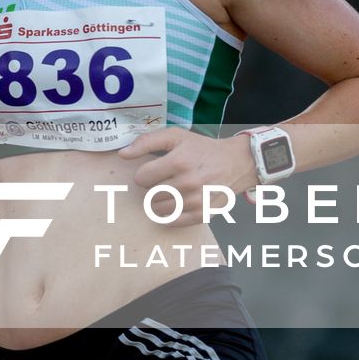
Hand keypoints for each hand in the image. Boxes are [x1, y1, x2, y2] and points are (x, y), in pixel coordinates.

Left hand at [115, 129, 260, 227]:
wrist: (236, 163)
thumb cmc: (202, 149)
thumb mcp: (175, 137)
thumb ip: (146, 142)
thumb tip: (122, 154)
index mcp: (179, 162)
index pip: (142, 178)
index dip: (144, 173)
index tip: (154, 170)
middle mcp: (188, 183)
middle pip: (150, 195)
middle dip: (153, 187)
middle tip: (165, 180)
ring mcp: (196, 201)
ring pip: (159, 210)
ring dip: (159, 202)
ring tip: (171, 191)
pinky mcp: (203, 214)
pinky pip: (173, 222)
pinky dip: (170, 215)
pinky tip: (176, 204)